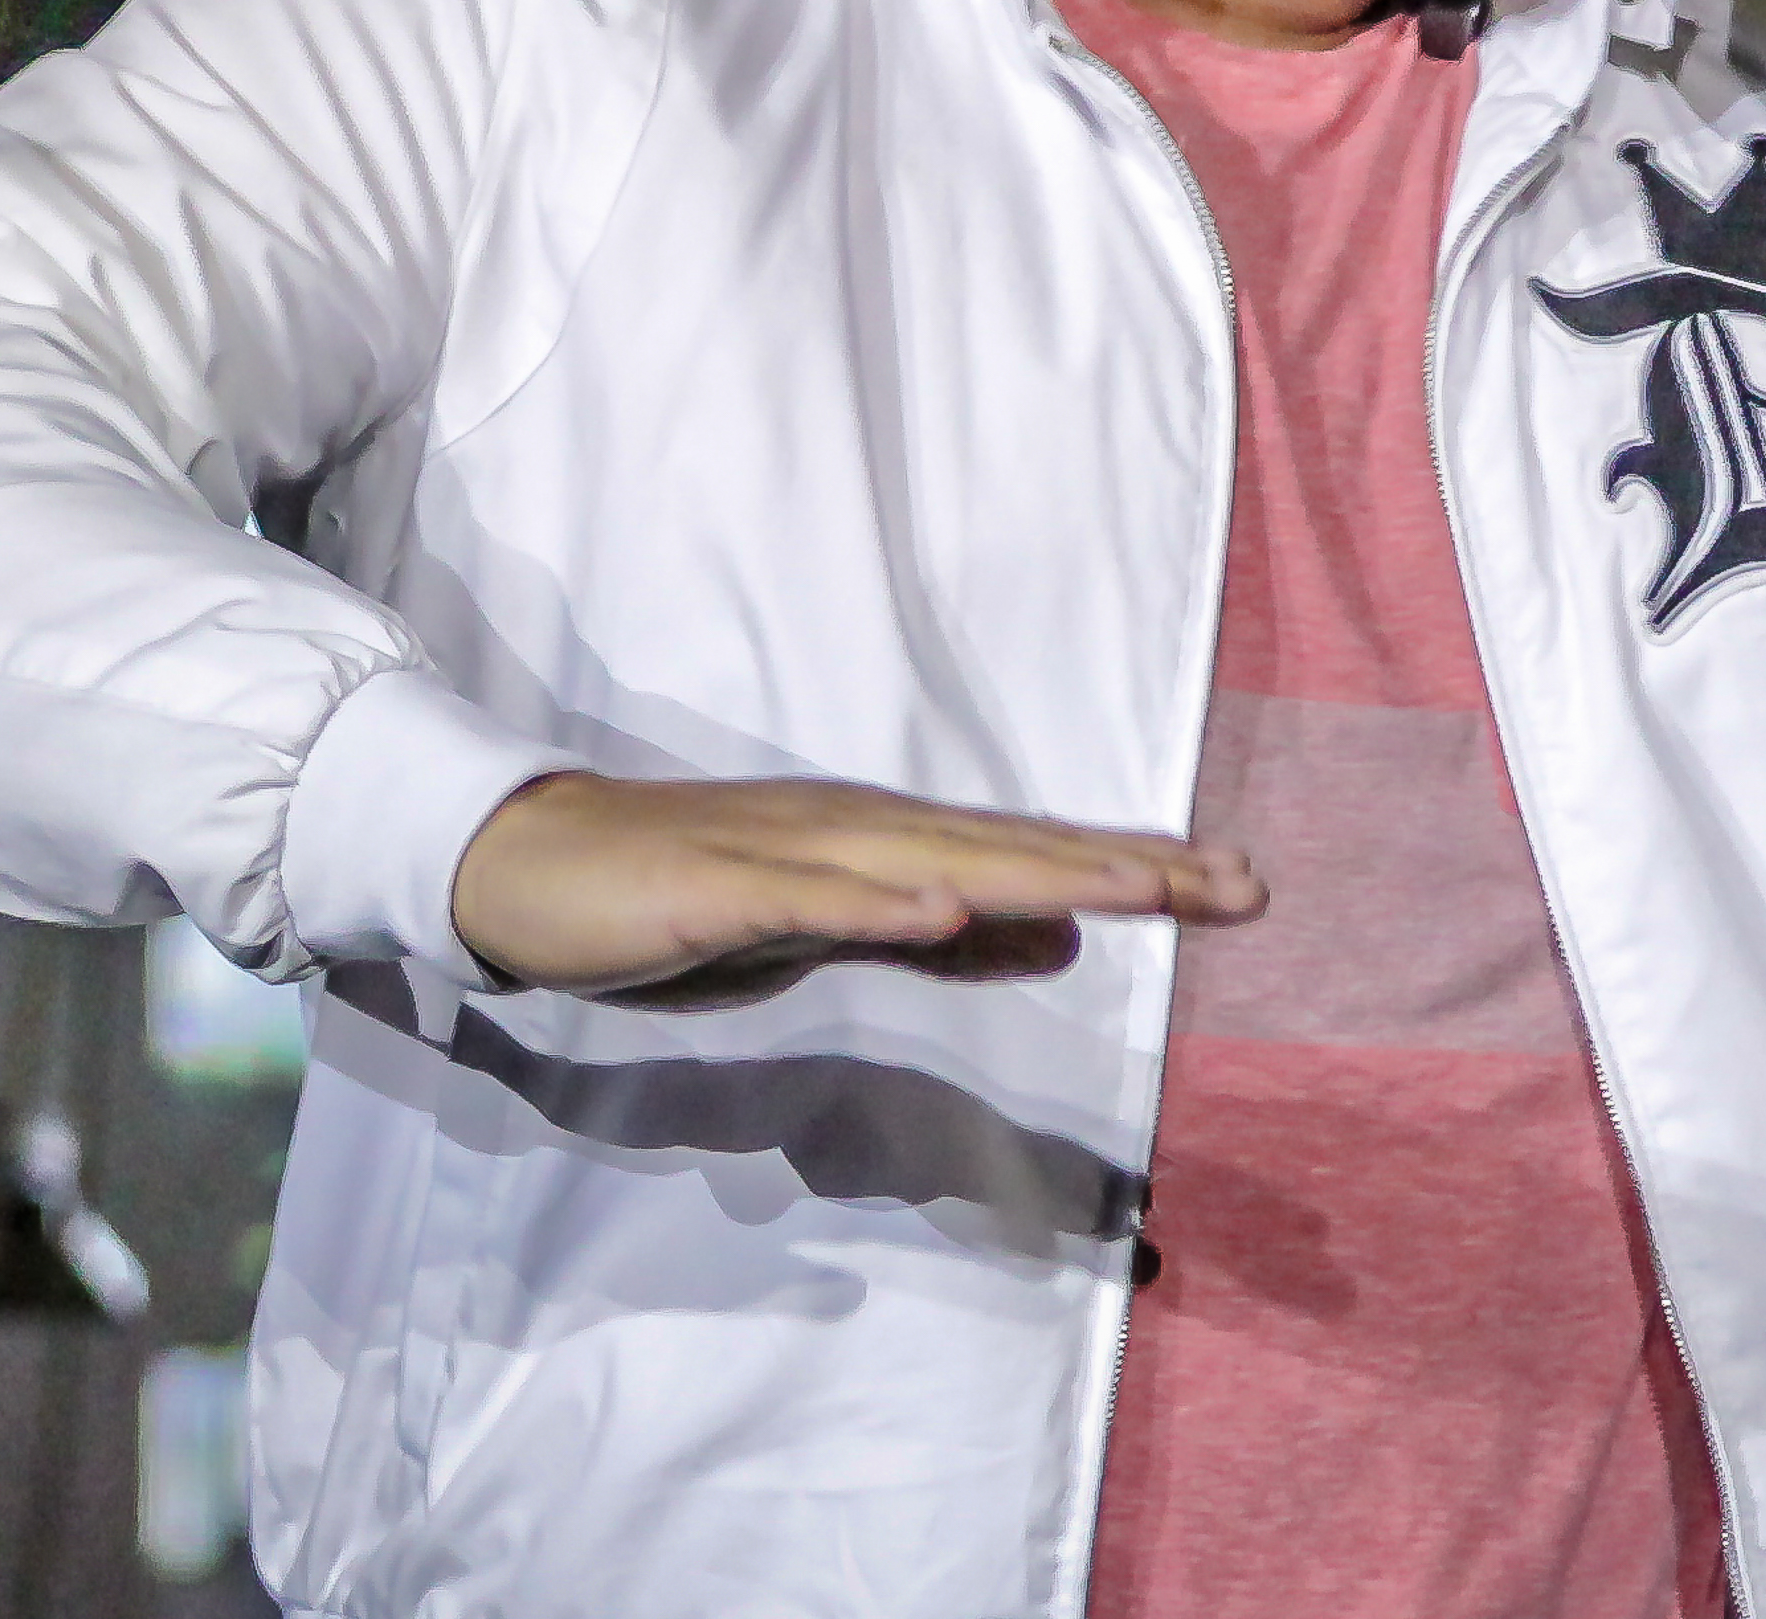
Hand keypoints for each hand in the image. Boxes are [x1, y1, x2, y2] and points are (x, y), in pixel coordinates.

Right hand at [450, 770, 1266, 1010]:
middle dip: (1126, 866)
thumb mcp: (831, 929)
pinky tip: (946, 911)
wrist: (524, 869)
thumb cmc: (682, 899)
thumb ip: (938, 935)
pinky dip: (878, 902)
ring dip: (1036, 870)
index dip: (1136, 869)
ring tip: (1139, 886)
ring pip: (929, 860)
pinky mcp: (712, 889)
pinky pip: (804, 899)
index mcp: (885, 845)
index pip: (1031, 856)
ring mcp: (784, 852)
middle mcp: (852, 830)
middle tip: (1239, 886)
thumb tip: (1054, 934)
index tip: (1241, 889)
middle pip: (1008, 847)